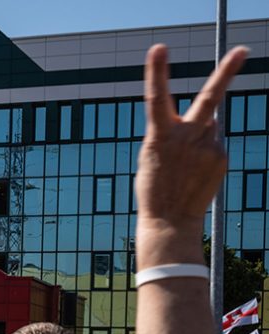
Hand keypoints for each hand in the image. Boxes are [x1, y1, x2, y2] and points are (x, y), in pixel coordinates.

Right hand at [136, 45, 246, 236]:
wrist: (169, 220)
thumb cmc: (155, 186)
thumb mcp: (154, 155)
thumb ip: (178, 131)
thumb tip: (211, 117)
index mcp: (159, 136)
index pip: (156, 98)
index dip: (156, 72)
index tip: (158, 48)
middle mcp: (186, 138)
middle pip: (209, 99)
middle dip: (226, 73)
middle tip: (243, 50)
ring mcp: (206, 147)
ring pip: (209, 126)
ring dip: (200, 136)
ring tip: (185, 164)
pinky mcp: (221, 157)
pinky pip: (215, 143)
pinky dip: (207, 153)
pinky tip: (196, 172)